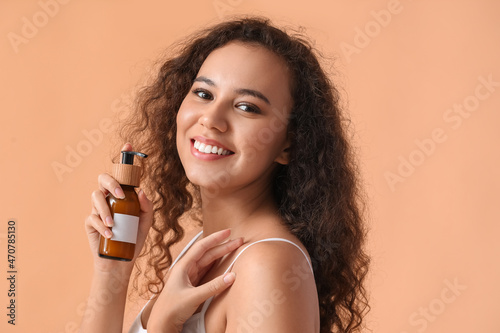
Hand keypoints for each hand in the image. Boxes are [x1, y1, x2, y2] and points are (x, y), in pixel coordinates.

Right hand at [84, 143, 152, 273]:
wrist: (121, 260)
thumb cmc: (133, 238)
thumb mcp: (146, 222)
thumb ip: (147, 207)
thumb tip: (141, 191)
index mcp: (123, 195)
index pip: (122, 174)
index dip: (124, 158)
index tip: (128, 146)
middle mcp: (109, 198)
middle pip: (104, 179)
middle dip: (111, 183)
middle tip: (120, 195)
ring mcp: (98, 209)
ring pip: (96, 197)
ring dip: (105, 209)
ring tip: (113, 223)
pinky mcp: (90, 222)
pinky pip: (92, 217)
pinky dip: (101, 225)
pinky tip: (110, 234)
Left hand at [148, 229, 242, 331]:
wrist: (161, 324)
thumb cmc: (171, 309)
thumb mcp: (194, 297)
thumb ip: (213, 286)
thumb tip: (232, 276)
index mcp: (183, 266)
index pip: (202, 247)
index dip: (216, 238)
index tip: (228, 232)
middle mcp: (186, 269)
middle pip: (207, 253)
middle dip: (223, 246)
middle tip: (238, 240)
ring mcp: (189, 277)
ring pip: (207, 262)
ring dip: (220, 255)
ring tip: (233, 248)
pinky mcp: (192, 286)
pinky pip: (206, 271)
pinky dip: (216, 266)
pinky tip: (223, 263)